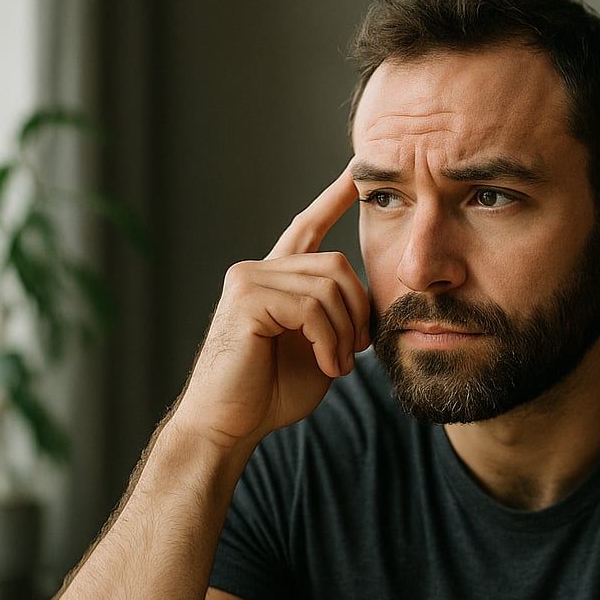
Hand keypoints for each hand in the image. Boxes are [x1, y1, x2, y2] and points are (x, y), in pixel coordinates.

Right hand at [170, 159, 367, 452]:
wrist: (229, 425)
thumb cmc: (270, 394)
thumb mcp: (320, 350)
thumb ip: (339, 319)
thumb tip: (370, 305)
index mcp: (274, 280)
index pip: (306, 227)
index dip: (332, 200)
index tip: (354, 175)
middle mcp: (258, 270)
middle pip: (336, 263)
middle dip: (358, 310)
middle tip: (357, 351)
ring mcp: (248, 280)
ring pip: (329, 285)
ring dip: (346, 332)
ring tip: (339, 364)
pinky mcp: (247, 299)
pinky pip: (312, 307)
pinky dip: (330, 340)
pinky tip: (329, 366)